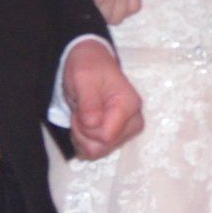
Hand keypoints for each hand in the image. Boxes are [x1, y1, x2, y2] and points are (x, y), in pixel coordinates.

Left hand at [64, 40, 143, 158]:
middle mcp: (133, 121)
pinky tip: (83, 124)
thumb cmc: (87, 66)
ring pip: (100, 151)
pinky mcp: (119, 135)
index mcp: (129, 105)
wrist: (90, 61)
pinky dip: (84, 141)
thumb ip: (88, 101)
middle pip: (104, 146)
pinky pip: (98, 151)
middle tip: (78, 113)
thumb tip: (92, 124)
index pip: (106, 136)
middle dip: (83, 134)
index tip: (79, 112)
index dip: (86, 129)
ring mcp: (127, 130)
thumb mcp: (82, 77)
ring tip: (80, 116)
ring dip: (82, 137)